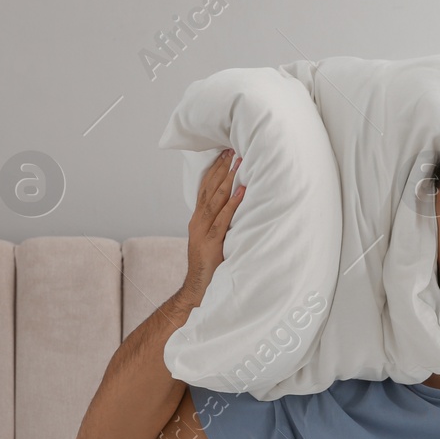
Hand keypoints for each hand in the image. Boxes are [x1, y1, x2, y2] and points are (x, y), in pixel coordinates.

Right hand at [181, 149, 243, 304]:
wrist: (197, 288)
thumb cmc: (209, 265)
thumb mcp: (212, 239)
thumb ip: (219, 224)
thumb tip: (234, 209)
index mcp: (197, 220)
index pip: (204, 189)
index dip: (213, 171)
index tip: (223, 154)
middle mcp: (198, 222)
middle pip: (209, 189)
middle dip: (220, 169)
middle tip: (232, 150)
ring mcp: (203, 232)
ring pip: (215, 200)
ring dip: (227, 179)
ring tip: (238, 162)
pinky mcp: (212, 243)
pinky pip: (224, 219)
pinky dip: (233, 203)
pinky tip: (242, 190)